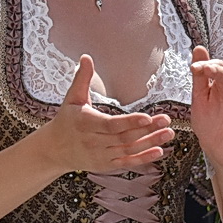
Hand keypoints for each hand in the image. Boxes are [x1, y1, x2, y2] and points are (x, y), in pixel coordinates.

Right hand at [34, 55, 174, 172]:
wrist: (54, 150)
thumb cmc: (66, 120)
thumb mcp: (72, 98)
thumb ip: (82, 78)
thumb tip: (87, 56)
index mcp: (86, 123)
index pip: (111, 124)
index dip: (130, 122)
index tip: (147, 117)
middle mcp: (94, 141)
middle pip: (124, 137)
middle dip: (147, 130)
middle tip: (166, 120)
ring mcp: (101, 155)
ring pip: (129, 150)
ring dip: (150, 143)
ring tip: (168, 133)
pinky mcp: (106, 165)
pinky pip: (127, 162)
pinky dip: (143, 159)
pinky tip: (159, 151)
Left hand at [189, 45, 222, 163]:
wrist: (217, 150)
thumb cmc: (209, 124)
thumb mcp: (200, 100)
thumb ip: (199, 77)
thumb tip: (199, 48)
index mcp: (222, 85)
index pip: (218, 68)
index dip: (207, 66)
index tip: (195, 68)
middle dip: (220, 71)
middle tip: (208, 69)